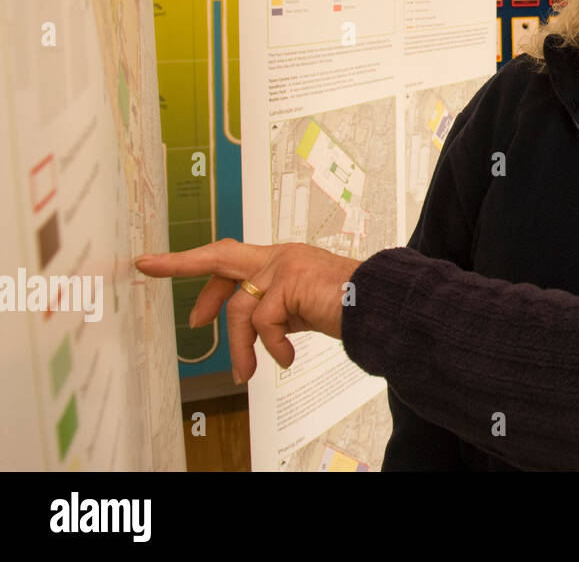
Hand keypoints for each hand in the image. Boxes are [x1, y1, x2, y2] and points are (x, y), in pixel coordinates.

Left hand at [134, 238, 360, 383]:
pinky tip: (285, 358)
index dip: (197, 266)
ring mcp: (285, 266)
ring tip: (246, 373)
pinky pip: (264, 323)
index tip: (161, 266)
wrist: (381, 304)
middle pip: (220, 255)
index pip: (231, 258)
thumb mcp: (302, 307)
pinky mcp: (291, 283)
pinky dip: (272, 346)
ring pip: (241, 309)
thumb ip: (276, 308)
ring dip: (239, 347)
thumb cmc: (349, 307)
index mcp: (281, 258)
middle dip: (181, 262)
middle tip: (148, 266)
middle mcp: (279, 256)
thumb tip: (252, 333)